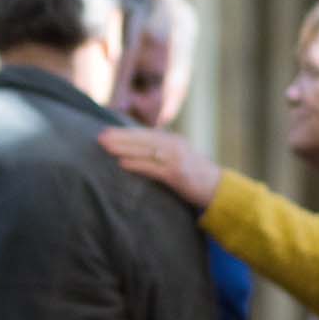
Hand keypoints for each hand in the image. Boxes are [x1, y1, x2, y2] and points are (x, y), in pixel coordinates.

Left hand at [97, 127, 221, 208]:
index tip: (106, 131)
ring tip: (106, 148)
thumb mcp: (179, 158)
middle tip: (100, 137)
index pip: (144, 134)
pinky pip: (152, 168)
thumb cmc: (195, 176)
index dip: (124, 132)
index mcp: (173, 140)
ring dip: (124, 148)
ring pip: (145, 151)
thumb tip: (138, 152)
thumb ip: (161, 153)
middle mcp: (174, 145)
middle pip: (142, 139)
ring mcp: (176, 159)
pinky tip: (122, 164)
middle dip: (120, 137)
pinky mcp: (177, 175)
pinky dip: (136, 165)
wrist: (219, 189)